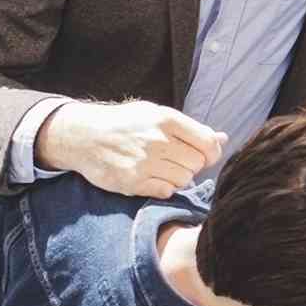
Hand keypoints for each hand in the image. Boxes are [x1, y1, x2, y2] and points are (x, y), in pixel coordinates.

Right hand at [41, 98, 223, 196]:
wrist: (82, 135)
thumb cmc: (123, 123)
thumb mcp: (155, 114)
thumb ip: (189, 128)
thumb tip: (222, 138)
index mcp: (166, 119)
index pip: (207, 143)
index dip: (211, 152)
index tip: (204, 155)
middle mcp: (157, 140)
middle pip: (197, 164)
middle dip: (191, 165)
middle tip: (176, 160)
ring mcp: (144, 162)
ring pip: (184, 180)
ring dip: (177, 177)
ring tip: (162, 168)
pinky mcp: (132, 182)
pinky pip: (166, 191)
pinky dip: (163, 188)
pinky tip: (151, 177)